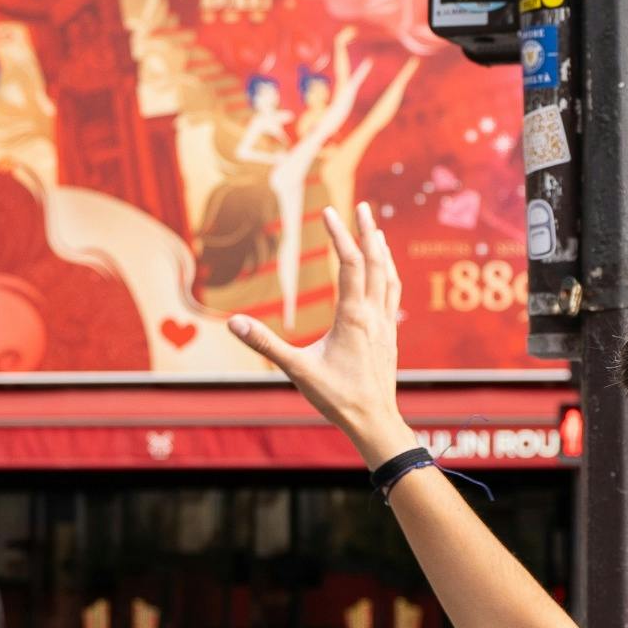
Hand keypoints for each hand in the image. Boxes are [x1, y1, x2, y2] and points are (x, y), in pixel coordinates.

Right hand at [229, 202, 414, 465]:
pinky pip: (393, 294)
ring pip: (389, 276)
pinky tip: (385, 273)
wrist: (374, 421)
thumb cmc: (337, 398)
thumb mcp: (297, 370)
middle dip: (367, 231)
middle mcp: (374, 315)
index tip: (328, 211)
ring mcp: (386, 325)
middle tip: (361, 205)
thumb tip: (234, 323)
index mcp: (353, 317)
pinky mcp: (391, 336)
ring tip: (376, 230)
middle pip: (375, 262)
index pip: (349, 264)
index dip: (339, 235)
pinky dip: (389, 274)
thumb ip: (265, 344)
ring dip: (382, 250)